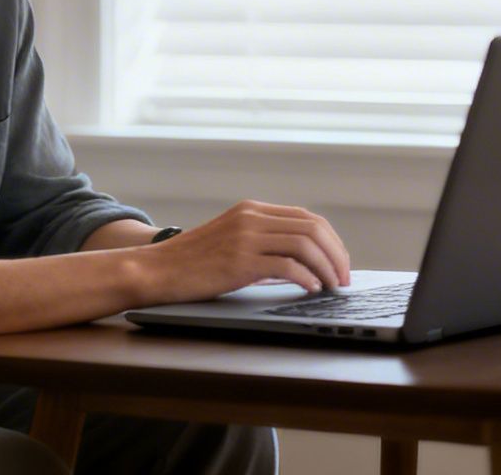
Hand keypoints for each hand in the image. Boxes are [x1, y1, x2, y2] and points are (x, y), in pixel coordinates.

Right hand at [141, 200, 351, 303]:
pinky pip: (286, 266)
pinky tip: (311, 289)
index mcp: (252, 210)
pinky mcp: (240, 260)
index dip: (331, 241)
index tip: (339, 263)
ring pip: (305, 244)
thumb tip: (303, 264)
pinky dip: (306, 278)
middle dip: (336, 255)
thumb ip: (263, 242)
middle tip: (343, 279)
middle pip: (313, 228)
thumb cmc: (193, 262)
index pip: (307, 218)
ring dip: (326, 268)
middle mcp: (252, 217)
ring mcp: (246, 237)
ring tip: (332, 287)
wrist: (156, 269)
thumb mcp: (231, 240)